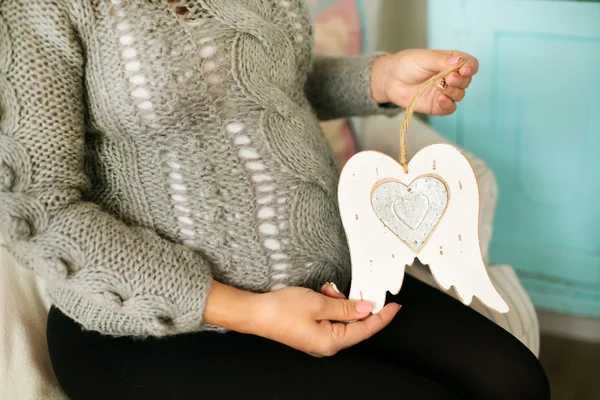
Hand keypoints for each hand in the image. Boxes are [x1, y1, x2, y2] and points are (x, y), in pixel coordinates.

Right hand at [255, 286, 400, 356]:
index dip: (382, 317)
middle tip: (339, 289)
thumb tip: (366, 308)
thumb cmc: (280, 311)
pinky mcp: (311, 331)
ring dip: (338, 302)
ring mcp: (318, 339)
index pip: (366, 329)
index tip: (394, 307)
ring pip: (341, 319)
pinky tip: (320, 296)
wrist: (255, 313)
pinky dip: (329, 305)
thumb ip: (345, 307)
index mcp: (331, 342)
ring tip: (324, 291)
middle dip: (352, 304)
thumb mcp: (319, 303)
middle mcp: (326, 344)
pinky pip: (329, 318)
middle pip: (354, 324)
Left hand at [370, 49, 478, 115]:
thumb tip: (460, 61)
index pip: (470, 64)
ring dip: (453, 91)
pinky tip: (440, 99)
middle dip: (460, 80)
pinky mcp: (438, 105)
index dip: (471, 67)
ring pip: (460, 94)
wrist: (390, 80)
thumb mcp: (424, 58)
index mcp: (451, 62)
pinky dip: (448, 104)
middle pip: (467, 80)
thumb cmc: (406, 65)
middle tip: (447, 78)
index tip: (464, 69)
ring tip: (439, 85)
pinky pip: (450, 108)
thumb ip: (442, 60)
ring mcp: (445, 92)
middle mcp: (451, 77)